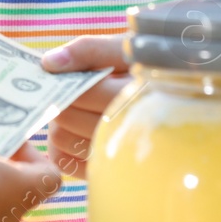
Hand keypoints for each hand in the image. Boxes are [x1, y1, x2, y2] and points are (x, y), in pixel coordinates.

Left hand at [40, 34, 131, 178]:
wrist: (170, 99)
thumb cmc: (143, 67)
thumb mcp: (124, 49)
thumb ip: (89, 50)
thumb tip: (50, 63)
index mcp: (137, 97)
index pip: (82, 93)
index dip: (68, 80)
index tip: (72, 73)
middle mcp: (128, 133)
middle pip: (66, 117)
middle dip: (63, 99)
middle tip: (74, 89)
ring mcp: (116, 158)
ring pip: (60, 140)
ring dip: (60, 121)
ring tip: (79, 107)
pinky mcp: (104, 172)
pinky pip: (64, 161)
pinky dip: (61, 143)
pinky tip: (76, 128)